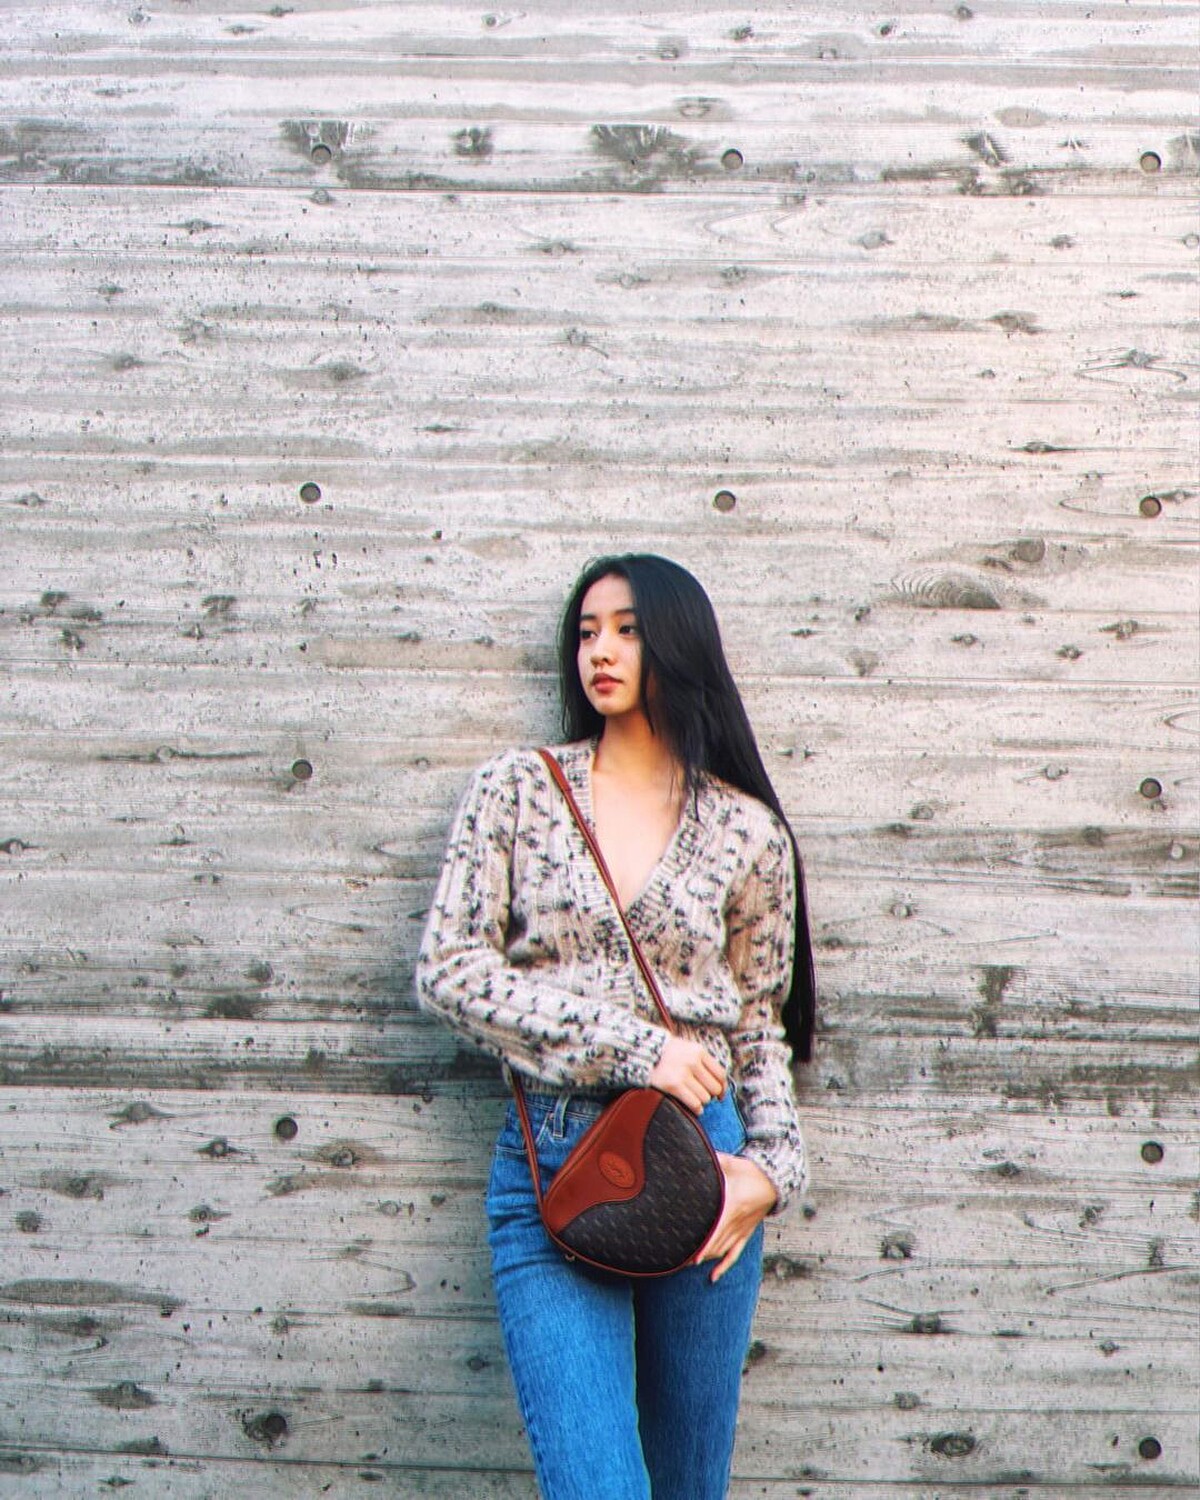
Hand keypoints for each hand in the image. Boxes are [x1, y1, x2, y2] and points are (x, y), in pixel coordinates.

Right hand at [648, 1035, 726, 1114]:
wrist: (644, 1053)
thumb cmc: (668, 1054)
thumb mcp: (688, 1049)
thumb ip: (703, 1063)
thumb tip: (721, 1085)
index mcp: (698, 1051)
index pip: (721, 1074)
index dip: (723, 1087)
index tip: (720, 1095)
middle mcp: (693, 1061)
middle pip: (715, 1087)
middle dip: (711, 1094)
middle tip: (703, 1095)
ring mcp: (683, 1073)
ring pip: (705, 1097)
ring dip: (701, 1101)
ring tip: (693, 1098)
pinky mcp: (673, 1085)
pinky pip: (695, 1104)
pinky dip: (697, 1109)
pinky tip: (694, 1108)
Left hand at [696, 1154, 776, 1283]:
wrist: (773, 1181)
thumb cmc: (749, 1170)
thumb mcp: (730, 1162)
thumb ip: (713, 1159)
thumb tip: (692, 1148)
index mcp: (733, 1204)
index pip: (717, 1229)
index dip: (706, 1244)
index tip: (692, 1255)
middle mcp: (737, 1221)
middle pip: (716, 1243)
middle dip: (699, 1253)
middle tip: (679, 1261)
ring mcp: (742, 1230)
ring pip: (722, 1251)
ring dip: (706, 1259)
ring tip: (687, 1264)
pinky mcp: (745, 1234)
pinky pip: (734, 1254)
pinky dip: (724, 1266)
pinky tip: (713, 1277)